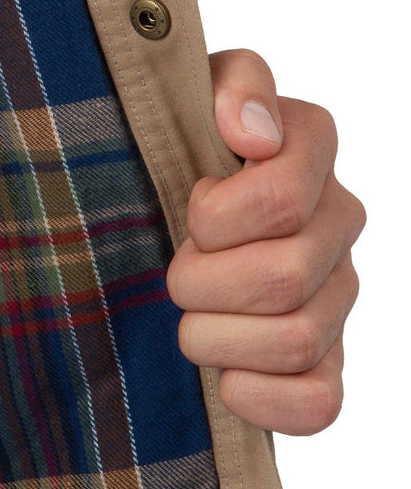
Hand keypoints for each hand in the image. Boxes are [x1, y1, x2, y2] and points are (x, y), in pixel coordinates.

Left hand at [166, 49, 365, 434]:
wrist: (151, 217)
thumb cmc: (167, 153)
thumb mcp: (185, 90)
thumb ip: (230, 84)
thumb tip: (251, 131)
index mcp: (310, 153)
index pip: (285, 198)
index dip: (218, 216)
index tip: (190, 208)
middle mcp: (337, 226)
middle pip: (282, 278)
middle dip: (201, 283)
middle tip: (175, 272)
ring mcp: (335, 299)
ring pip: (294, 341)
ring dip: (215, 338)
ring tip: (191, 319)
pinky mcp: (321, 365)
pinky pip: (320, 404)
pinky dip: (261, 399)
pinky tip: (224, 379)